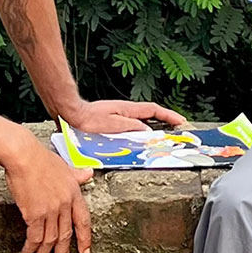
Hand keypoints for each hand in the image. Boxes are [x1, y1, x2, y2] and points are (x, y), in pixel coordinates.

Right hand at [2, 138, 93, 252]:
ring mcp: (51, 210)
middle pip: (66, 235)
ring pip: (50, 240)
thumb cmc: (41, 158)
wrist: (24, 156)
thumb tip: (88, 174)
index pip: (83, 221)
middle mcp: (65, 204)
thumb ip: (76, 174)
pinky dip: (31, 248)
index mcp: (74, 193)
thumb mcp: (65, 165)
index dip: (84, 238)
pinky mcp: (34, 214)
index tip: (85, 251)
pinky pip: (35, 237)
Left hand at [61, 98, 187, 134]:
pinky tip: (138, 142)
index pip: (153, 110)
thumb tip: (148, 131)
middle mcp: (125, 112)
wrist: (71, 116)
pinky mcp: (111, 124)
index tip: (180, 122)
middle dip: (164, 121)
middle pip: (150, 115)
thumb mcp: (114, 124)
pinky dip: (139, 133)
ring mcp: (118, 117)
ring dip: (152, 128)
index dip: (168, 115)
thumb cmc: (88, 119)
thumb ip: (132, 127)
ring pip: (141, 122)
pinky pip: (131, 128)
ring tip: (161, 138)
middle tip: (176, 129)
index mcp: (127, 109)